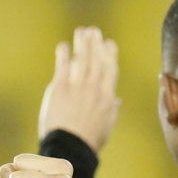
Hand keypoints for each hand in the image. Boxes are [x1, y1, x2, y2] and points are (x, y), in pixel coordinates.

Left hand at [38, 26, 119, 151]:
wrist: (70, 147)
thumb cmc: (88, 140)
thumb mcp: (106, 126)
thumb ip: (112, 110)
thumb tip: (117, 100)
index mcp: (107, 97)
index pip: (110, 70)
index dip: (110, 54)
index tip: (109, 43)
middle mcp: (94, 88)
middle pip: (96, 60)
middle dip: (95, 43)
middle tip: (93, 31)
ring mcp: (77, 86)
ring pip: (82, 59)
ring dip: (82, 43)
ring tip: (81, 31)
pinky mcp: (60, 88)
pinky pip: (63, 66)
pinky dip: (63, 54)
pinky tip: (63, 45)